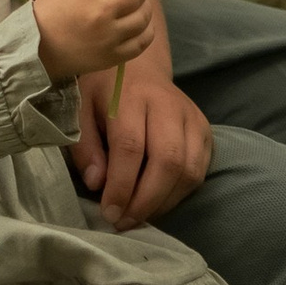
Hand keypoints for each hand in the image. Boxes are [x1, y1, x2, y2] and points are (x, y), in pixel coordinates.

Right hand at [32, 0, 155, 83]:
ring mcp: (110, 36)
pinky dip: (147, 29)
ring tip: (140, 3)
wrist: (39, 49)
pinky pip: (142, 41)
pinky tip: (142, 24)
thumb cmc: (50, 12)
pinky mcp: (114, 56)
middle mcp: (102, 12)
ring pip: (143, 16)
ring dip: (146, 5)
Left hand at [73, 58, 212, 227]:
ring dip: (163, 203)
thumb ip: (85, 144)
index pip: (131, 146)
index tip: (109, 212)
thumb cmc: (104, 88)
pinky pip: (199, 172)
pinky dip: (179, 194)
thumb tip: (96, 183)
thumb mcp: (81, 106)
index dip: (121, 185)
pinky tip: (156, 202)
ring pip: (189, 171)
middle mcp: (167, 104)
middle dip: (146, 201)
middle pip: (167, 162)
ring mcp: (192, 117)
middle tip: (124, 221)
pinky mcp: (205, 130)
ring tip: (138, 216)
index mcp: (131, 94)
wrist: (140, 63)